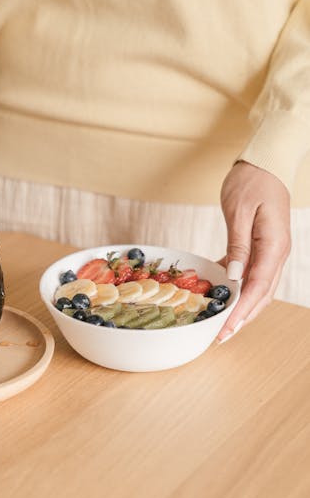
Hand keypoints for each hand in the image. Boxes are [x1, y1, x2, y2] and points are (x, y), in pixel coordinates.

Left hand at [216, 160, 290, 342]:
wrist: (265, 161)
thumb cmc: (252, 180)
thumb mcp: (239, 211)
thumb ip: (238, 245)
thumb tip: (234, 277)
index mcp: (274, 246)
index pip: (258, 287)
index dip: (241, 311)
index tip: (225, 329)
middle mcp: (277, 252)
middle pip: (262, 294)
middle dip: (242, 318)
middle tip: (219, 336)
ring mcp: (271, 250)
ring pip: (258, 287)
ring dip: (241, 306)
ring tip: (220, 323)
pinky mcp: (262, 245)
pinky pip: (252, 273)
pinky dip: (238, 286)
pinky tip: (220, 292)